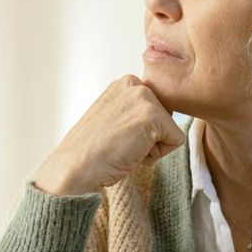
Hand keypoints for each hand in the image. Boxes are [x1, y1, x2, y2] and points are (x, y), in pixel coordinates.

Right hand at [33, 75, 184, 194]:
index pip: (156, 110)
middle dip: (150, 138)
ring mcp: (143, 97)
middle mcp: (134, 83)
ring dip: (152, 147)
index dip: (142, 132)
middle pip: (166, 119)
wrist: (75, 168)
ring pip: (171, 130)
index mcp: (124, 84)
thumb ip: (133, 112)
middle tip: (121, 144)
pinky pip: (176, 141)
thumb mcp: (113, 120)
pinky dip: (157, 155)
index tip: (117, 137)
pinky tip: (131, 152)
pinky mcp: (153, 115)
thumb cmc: (91, 152)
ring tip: (124, 148)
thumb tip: (155, 123)